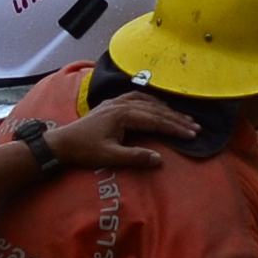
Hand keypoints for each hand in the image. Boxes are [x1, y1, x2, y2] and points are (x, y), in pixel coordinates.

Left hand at [0, 86, 193, 201]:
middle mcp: (122, 104)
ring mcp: (116, 102)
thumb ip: (135, 157)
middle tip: (195, 126)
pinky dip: (152, 102)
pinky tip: (158, 105)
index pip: (156, 120)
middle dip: (176, 118)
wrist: (61, 142)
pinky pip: (137, 98)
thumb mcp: (110, 157)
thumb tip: (159, 159)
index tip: (192, 134)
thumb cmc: (84, 151)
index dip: (175, 127)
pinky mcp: (111, 105)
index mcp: (123, 115)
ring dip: (167, 109)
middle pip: (155, 109)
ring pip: (148, 102)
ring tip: (183, 117)